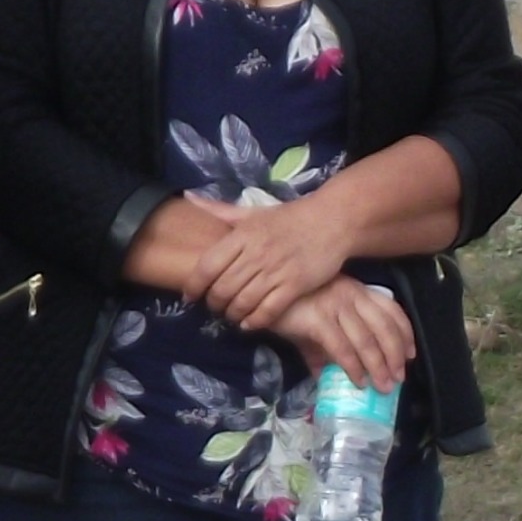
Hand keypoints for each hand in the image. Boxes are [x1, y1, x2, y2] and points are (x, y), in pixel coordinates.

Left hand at [185, 192, 355, 337]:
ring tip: (231, 315)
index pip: (208, 265)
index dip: (194, 285)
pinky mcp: (296, 285)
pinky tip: (249, 323)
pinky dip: (255, 321)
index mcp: (243, 235)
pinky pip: (269, 310)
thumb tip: (188, 197)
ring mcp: (277, 270)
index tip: (190, 296)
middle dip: (213, 303)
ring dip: (232, 314)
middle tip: (214, 307)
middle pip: (223, 288)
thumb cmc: (289, 217)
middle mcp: (257, 253)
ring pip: (243, 302)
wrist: (334, 219)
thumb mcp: (252, 212)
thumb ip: (219, 210)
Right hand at [274, 278, 413, 392]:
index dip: (405, 334)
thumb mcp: (316, 316)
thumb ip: (326, 342)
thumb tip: (327, 373)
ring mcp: (335, 306)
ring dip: (379, 367)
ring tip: (383, 386)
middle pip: (385, 328)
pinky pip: (342, 348)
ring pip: (367, 340)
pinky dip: (354, 367)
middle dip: (395, 356)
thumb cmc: (288, 302)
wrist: (259, 290)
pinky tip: (358, 381)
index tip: (410, 355)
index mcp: (356, 290)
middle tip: (398, 378)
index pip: (391, 310)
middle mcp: (351, 295)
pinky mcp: (318, 320)